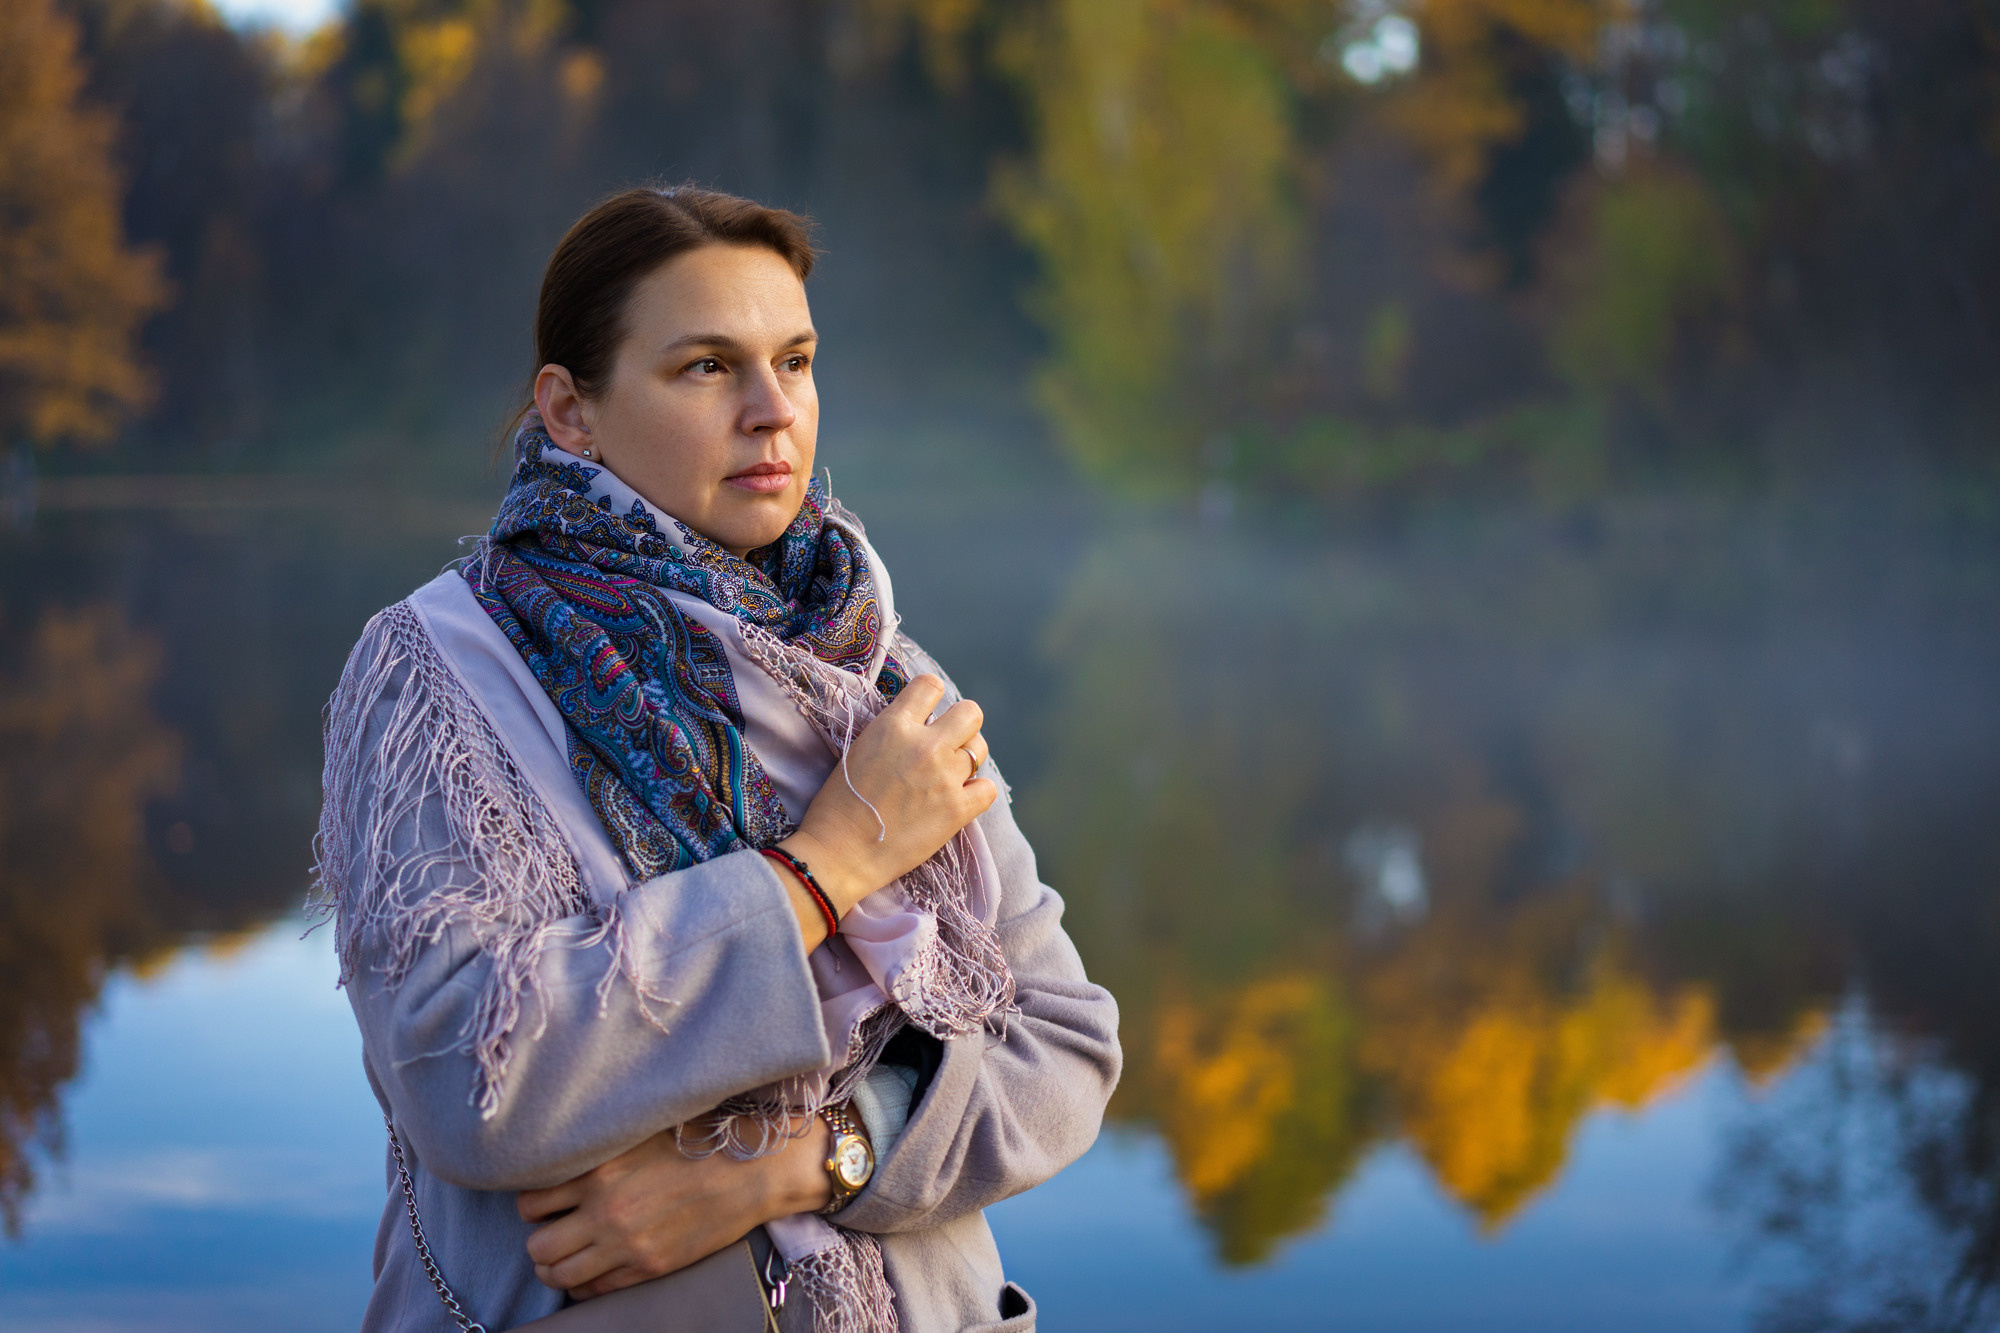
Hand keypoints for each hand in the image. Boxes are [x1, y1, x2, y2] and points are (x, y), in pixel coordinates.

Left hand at [517, 1116, 832, 1299]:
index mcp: (599, 1171)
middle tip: (554, 1229)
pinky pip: (594, 1290)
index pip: (530, 1202)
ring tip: (568, 1252)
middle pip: (537, 1246)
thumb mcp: (641, 1131)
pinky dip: (584, 1283)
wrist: (751, 1170)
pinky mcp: (649, 1268)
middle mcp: (605, 1212)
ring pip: (559, 1274)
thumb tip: (566, 1150)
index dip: (533, 1204)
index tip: (546, 1201)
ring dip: (556, 1265)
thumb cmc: (701, 1141)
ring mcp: (627, 1245)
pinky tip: (593, 1267)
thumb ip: (601, 1146)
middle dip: (540, 1239)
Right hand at [776, 674, 995, 934]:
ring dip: (969, 758)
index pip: (931, 686)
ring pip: (981, 749)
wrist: (838, 853)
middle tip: (948, 744)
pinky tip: (960, 799)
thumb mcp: (859, 750)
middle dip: (963, 725)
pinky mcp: (957, 810)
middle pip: (971, 712)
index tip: (928, 715)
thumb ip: (892, 732)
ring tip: (950, 775)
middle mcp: (925, 745)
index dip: (932, 699)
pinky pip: (989, 789)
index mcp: (894, 726)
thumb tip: (918, 724)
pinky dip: (978, 793)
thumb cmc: (838, 804)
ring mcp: (945, 777)